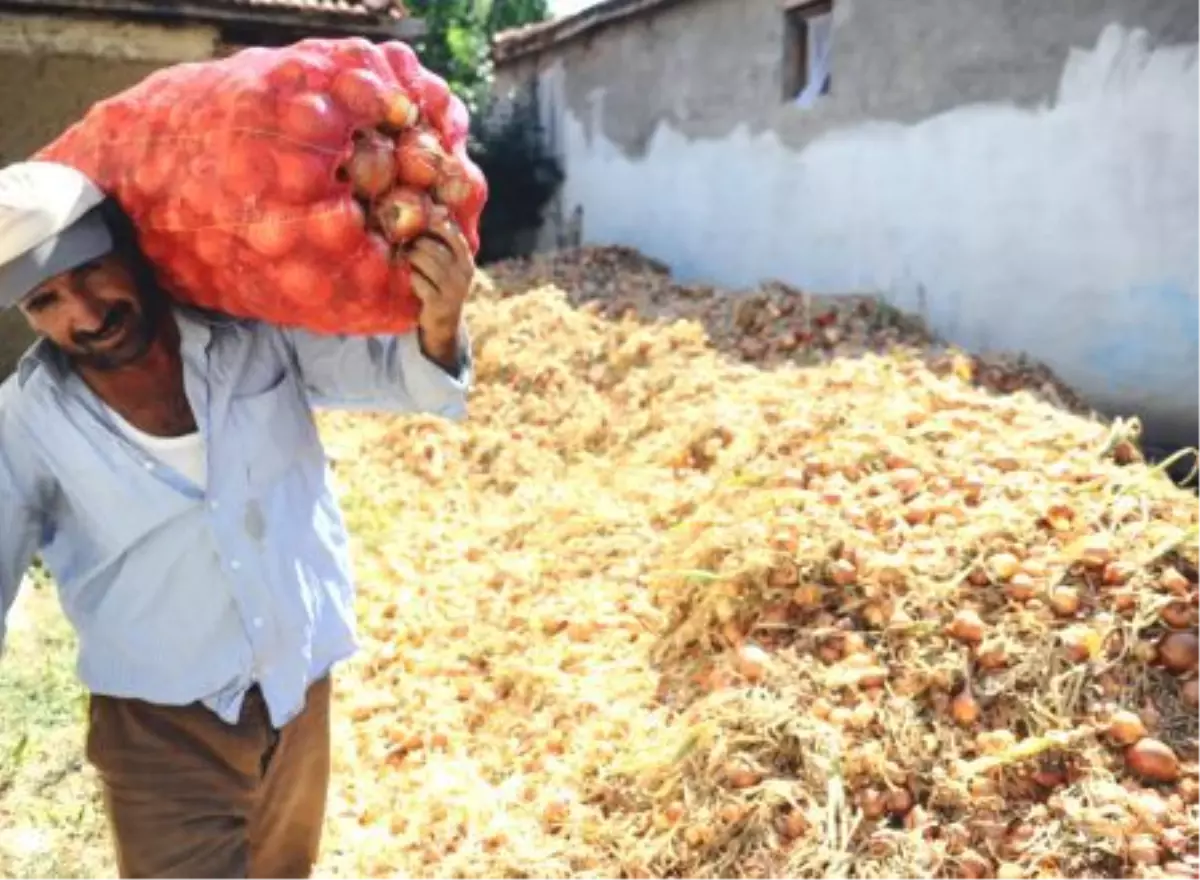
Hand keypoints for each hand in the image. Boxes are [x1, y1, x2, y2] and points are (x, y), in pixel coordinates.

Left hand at [409, 208, 472, 353]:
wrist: (444, 323)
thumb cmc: (443, 285)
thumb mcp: (451, 264)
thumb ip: (446, 240)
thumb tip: (437, 207)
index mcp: (467, 261)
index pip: (453, 234)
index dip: (434, 225)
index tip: (421, 223)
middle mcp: (462, 273)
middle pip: (431, 247)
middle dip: (415, 244)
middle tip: (407, 246)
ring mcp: (451, 289)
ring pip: (422, 261)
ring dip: (410, 258)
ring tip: (406, 259)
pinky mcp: (437, 303)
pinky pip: (417, 280)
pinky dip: (411, 277)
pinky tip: (411, 278)